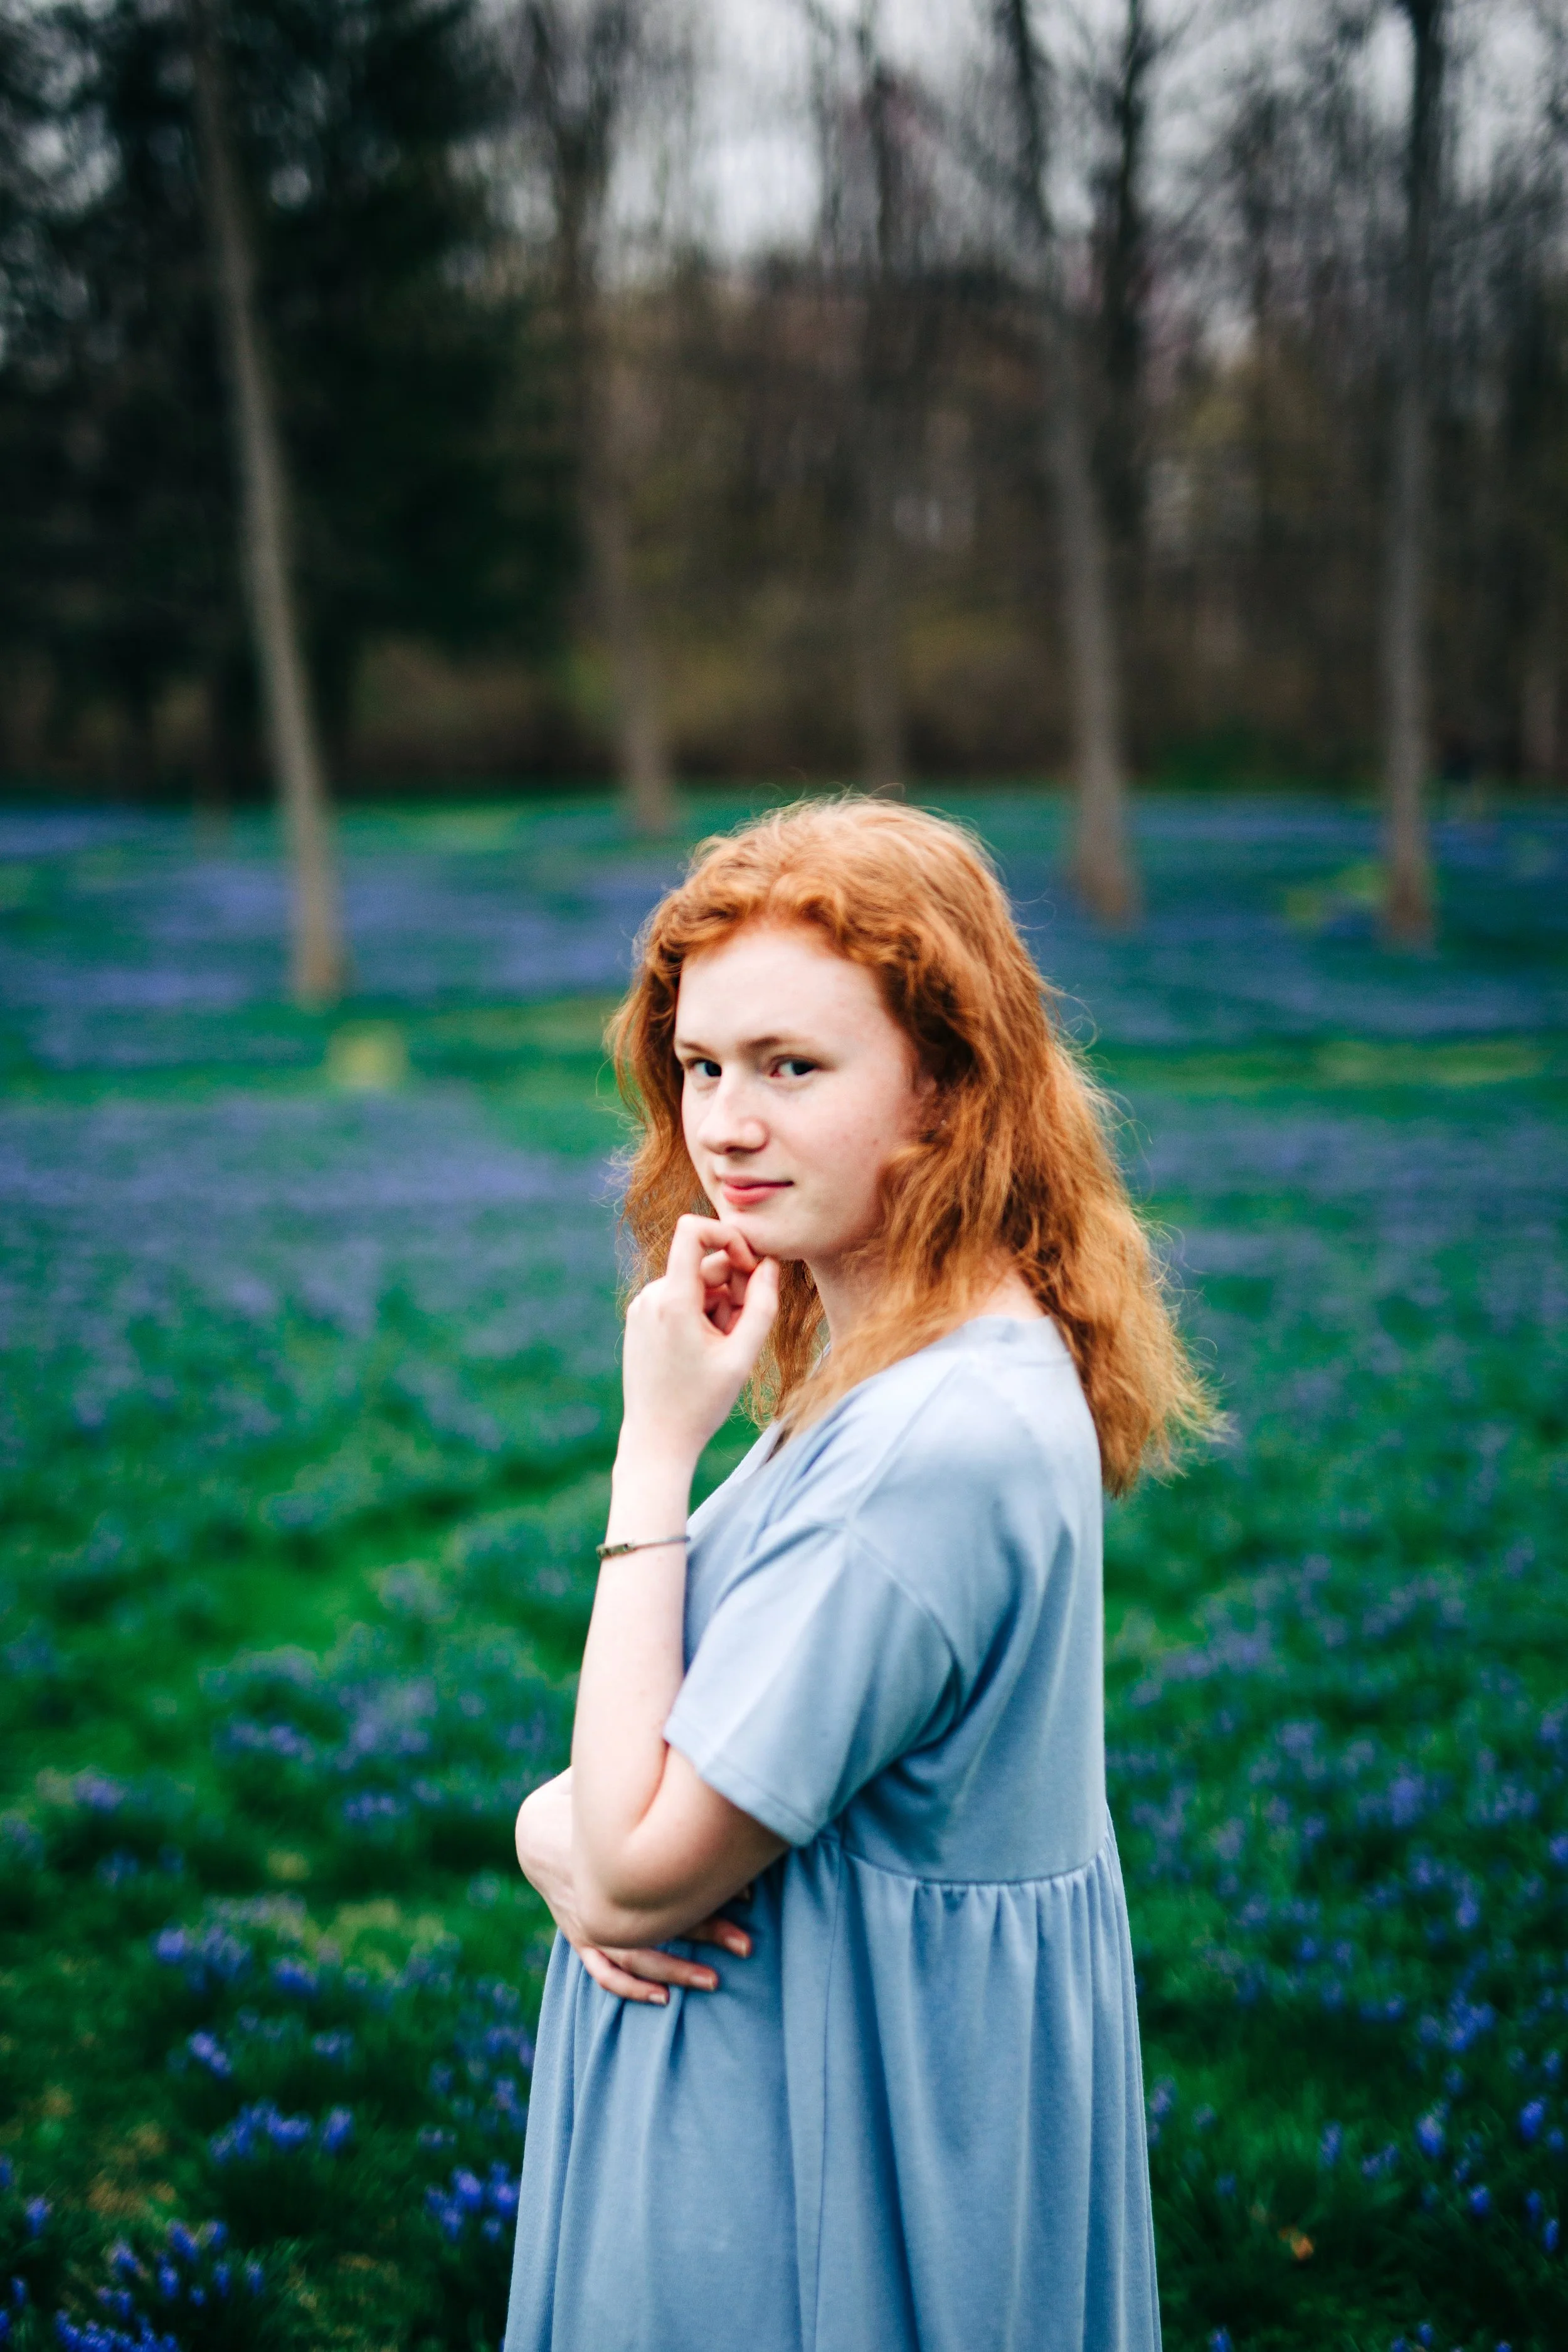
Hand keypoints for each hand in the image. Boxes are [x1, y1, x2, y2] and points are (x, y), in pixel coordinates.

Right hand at [514, 1772, 752, 2005]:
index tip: (748, 1893)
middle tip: (747, 1943)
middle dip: (706, 1932)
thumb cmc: (584, 1797)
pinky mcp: (581, 1937)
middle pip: (656, 1921)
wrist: (532, 1829)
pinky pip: (603, 1971)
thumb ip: (639, 1767)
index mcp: (610, 1857)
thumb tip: (688, 1736)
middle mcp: (599, 1895)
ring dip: (675, 1970)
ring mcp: (587, 1922)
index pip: (664, 1880)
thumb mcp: (607, 1778)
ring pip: (634, 1956)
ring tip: (715, 1980)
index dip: (708, 1889)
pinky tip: (662, 1999)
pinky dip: (631, 1987)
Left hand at [619, 1215, 779, 1465]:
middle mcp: (650, 1295)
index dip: (728, 1236)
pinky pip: (679, 1298)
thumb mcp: (742, 1356)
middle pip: (705, 1264)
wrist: (656, 1439)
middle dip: (733, 1288)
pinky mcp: (639, 1318)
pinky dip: (699, 1314)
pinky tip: (702, 1351)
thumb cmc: (701, 1403)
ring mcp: (641, 1306)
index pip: (693, 1229)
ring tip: (721, 1349)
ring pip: (695, 1284)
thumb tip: (770, 1265)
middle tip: (743, 1332)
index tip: (750, 1266)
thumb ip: (762, 1305)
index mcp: (672, 1300)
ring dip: (718, 1306)